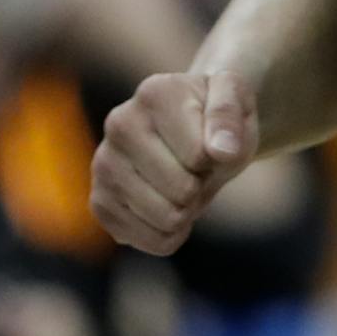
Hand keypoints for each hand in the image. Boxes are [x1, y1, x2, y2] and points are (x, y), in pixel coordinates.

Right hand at [91, 70, 258, 253]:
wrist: (193, 130)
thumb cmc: (215, 115)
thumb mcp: (236, 98)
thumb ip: (229, 115)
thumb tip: (221, 151)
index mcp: (155, 94)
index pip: (200, 155)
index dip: (218, 157)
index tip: (211, 140)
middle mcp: (118, 125)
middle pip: (182, 190)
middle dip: (203, 185)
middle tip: (198, 166)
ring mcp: (103, 165)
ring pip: (166, 219)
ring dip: (189, 211)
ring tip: (183, 183)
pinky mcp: (100, 202)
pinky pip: (150, 241)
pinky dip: (172, 234)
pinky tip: (169, 207)